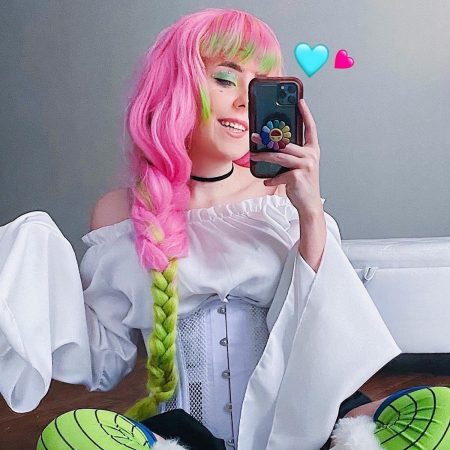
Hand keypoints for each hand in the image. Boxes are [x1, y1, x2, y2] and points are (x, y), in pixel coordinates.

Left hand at [250, 98, 322, 214]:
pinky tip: (267, 181)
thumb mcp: (299, 166)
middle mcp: (311, 156)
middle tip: (255, 137)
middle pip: (286, 142)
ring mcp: (306, 166)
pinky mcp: (297, 176)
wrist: (309, 204)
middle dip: (268, 139)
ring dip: (263, 157)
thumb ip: (290, 155)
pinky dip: (271, 179)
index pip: (310, 128)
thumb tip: (271, 146)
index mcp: (312, 151)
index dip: (306, 114)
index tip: (300, 101)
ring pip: (279, 156)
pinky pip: (279, 175)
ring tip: (254, 156)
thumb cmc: (302, 184)